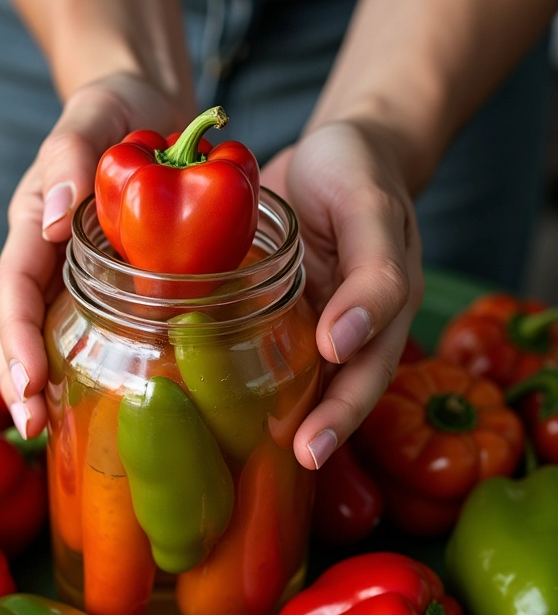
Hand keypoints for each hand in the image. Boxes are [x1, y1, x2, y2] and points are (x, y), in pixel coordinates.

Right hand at [0, 73, 192, 437]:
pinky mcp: (94, 277)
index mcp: (33, 221)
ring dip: (37, 379)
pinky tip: (84, 390)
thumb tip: (51, 219)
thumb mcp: (95, 118)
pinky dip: (71, 358)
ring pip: (37, 330)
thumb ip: (70, 159)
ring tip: (49, 426)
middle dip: (18, 377)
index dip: (18, 340)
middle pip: (14, 322)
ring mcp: (65, 268)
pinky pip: (74, 322)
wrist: (143, 107)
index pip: (15, 289)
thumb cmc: (117, 110)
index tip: (30, 386)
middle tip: (34, 428)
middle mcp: (41, 252)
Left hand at [261, 120, 423, 469]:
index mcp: (386, 304)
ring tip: (259, 456)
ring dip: (292, 416)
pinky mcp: (289, 307)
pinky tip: (228, 402)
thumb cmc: (356, 171)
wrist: (334, 151)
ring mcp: (322, 317)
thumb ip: (371, 271)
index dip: (343, 408)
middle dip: (323, 428)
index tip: (309, 440)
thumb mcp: (368, 209)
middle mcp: (357, 322)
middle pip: (346, 386)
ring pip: (313, 377)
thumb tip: (341, 340)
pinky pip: (278, 349)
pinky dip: (258, 377)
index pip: (370, 369)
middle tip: (295, 463)